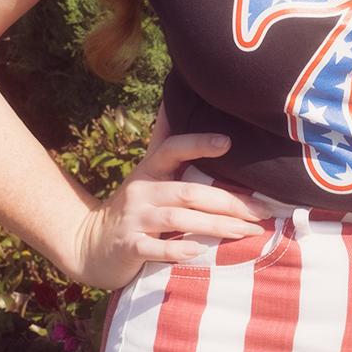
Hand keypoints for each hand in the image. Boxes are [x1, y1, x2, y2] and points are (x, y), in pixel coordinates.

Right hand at [62, 126, 271, 290]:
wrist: (89, 244)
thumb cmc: (135, 207)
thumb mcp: (148, 175)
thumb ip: (168, 148)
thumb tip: (174, 101)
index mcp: (150, 170)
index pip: (172, 148)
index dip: (198, 143)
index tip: (228, 143)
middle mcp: (141, 190)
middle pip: (188, 191)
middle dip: (229, 201)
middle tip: (262, 211)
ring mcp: (133, 219)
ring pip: (177, 219)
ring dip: (215, 226)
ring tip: (246, 231)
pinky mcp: (128, 247)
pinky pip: (154, 248)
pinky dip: (177, 250)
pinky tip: (198, 251)